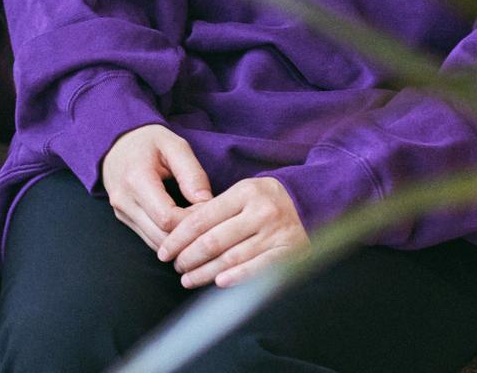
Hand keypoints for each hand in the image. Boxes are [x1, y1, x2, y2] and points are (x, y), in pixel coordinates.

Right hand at [101, 124, 212, 251]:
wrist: (115, 142)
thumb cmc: (148, 142)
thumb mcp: (175, 145)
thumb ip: (192, 173)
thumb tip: (206, 202)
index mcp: (136, 179)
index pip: (167, 219)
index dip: (192, 221)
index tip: (208, 210)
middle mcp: (124, 200)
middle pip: (161, 237)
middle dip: (188, 236)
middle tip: (207, 223)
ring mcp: (121, 211)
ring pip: (155, 244)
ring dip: (179, 242)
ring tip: (197, 228)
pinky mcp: (124, 218)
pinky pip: (149, 240)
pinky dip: (169, 240)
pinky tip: (183, 229)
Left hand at [158, 177, 308, 287]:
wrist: (311, 203)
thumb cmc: (265, 201)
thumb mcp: (242, 193)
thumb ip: (216, 210)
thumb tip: (179, 235)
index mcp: (244, 192)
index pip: (201, 219)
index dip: (178, 238)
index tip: (164, 251)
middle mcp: (260, 212)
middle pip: (213, 241)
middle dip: (188, 257)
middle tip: (175, 267)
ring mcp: (276, 233)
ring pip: (231, 258)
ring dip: (206, 272)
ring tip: (188, 279)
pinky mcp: (290, 251)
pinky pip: (258, 269)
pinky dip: (236, 278)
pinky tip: (218, 283)